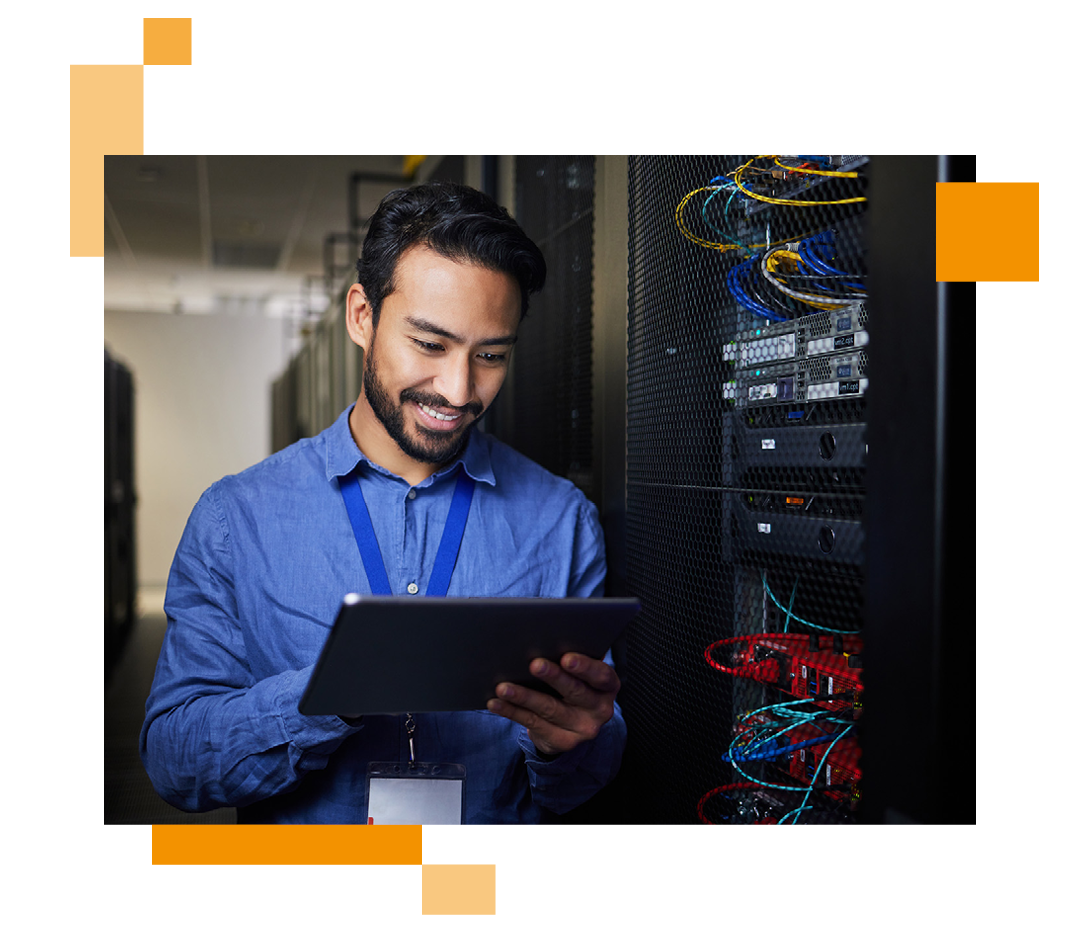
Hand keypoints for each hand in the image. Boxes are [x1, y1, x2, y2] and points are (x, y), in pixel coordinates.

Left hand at [486, 652, 620, 755]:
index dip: (585, 667)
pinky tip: (497, 702)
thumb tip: (547, 640)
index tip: (566, 657)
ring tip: (503, 686)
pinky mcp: (563, 742)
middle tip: (534, 664)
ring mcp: (582, 729)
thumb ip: (573, 659)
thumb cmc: (574, 686)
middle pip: (575, 692)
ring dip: (524, 696)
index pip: (601, 675)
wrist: (574, 725)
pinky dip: (512, 711)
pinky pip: (534, 724)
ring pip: (550, 709)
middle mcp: (600, 709)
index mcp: (607, 686)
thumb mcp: (581, 674)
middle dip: (553, 677)